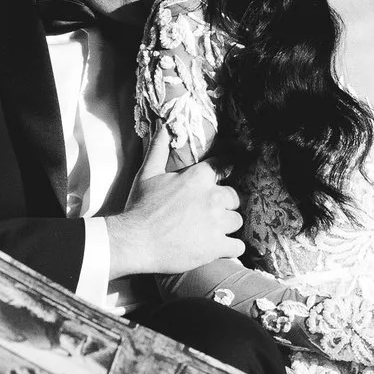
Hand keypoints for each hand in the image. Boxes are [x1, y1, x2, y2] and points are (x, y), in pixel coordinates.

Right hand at [105, 131, 242, 277]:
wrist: (135, 241)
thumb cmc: (140, 207)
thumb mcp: (147, 174)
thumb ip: (159, 148)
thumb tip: (163, 125)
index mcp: (198, 177)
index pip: (225, 165)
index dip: (226, 169)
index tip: (226, 173)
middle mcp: (213, 198)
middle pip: (235, 197)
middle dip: (225, 203)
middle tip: (210, 212)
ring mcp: (216, 223)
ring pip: (237, 221)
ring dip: (227, 226)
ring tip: (212, 231)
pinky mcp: (216, 247)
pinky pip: (238, 246)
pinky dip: (231, 248)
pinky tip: (221, 248)